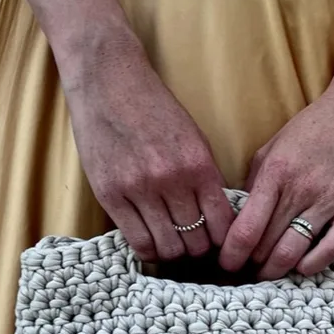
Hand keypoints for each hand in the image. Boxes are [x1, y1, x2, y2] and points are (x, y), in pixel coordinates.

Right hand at [63, 45, 233, 261]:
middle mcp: (171, 180)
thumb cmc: (153, 107)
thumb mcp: (193, 137)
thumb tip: (217, 217)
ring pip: (168, 247)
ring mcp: (138, 189)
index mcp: (198, 164)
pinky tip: (151, 243)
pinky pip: (137, 241)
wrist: (108, 81)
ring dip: (174, 253)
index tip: (219, 243)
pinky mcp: (110, 195)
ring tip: (172, 245)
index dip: (224, 241)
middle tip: (195, 247)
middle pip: (196, 241)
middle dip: (200, 250)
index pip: (222, 224)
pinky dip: (149, 249)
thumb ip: (205, 177)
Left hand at [219, 84, 333, 279]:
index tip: (226, 263)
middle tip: (246, 270)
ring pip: (294, 251)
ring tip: (268, 273)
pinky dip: (313, 264)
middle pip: (267, 245)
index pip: (246, 228)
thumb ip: (254, 181)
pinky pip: (332, 248)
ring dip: (277, 270)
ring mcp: (331, 202)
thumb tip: (238, 214)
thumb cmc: (316, 126)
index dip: (232, 253)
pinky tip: (302, 267)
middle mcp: (301, 190)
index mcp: (276, 173)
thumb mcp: (274, 146)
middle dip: (251, 264)